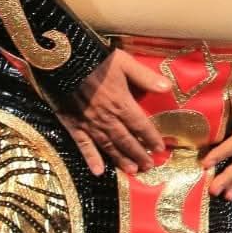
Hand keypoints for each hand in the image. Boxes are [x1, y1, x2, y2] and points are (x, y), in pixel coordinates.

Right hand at [53, 51, 171, 176]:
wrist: (63, 62)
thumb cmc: (96, 60)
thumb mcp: (125, 63)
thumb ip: (146, 77)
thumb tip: (168, 88)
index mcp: (121, 103)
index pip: (141, 125)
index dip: (151, 138)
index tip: (160, 149)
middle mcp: (107, 118)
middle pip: (126, 140)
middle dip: (139, 154)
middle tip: (149, 167)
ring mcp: (90, 124)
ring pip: (108, 146)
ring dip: (121, 160)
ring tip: (132, 171)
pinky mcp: (73, 125)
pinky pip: (83, 146)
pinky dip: (91, 159)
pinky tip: (98, 172)